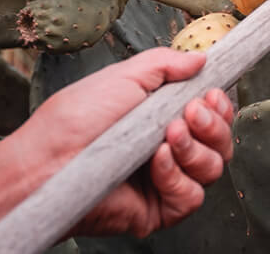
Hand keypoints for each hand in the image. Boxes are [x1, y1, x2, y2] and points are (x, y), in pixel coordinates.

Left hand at [21, 48, 233, 237]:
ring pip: (212, 169)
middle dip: (213, 125)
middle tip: (190, 112)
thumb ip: (167, 64)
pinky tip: (157, 161)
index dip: (219, 106)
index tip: (211, 95)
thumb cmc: (77, 117)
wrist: (48, 160)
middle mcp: (169, 148)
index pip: (211, 114)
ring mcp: (165, 180)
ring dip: (195, 148)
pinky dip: (178, 176)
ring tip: (167, 135)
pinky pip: (190, 198)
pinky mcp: (157, 210)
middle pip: (220, 143)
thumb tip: (201, 59)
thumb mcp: (124, 77)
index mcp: (163, 115)